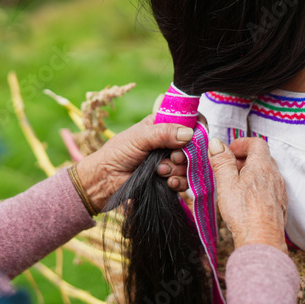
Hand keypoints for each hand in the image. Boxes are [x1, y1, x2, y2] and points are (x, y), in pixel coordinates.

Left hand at [76, 115, 193, 211]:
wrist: (106, 180)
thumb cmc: (118, 153)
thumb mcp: (139, 138)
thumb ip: (163, 133)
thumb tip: (189, 133)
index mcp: (163, 125)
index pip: (190, 120)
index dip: (198, 127)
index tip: (198, 135)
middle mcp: (170, 142)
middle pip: (194, 145)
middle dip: (185, 154)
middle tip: (172, 158)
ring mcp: (171, 160)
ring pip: (190, 164)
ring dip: (178, 169)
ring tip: (160, 171)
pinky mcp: (170, 178)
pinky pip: (186, 181)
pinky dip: (179, 182)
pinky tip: (168, 182)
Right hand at [208, 137, 287, 252]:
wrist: (262, 240)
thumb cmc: (244, 213)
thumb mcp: (226, 183)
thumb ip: (222, 161)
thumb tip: (216, 143)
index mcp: (262, 166)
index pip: (257, 143)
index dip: (242, 143)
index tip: (229, 150)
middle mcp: (275, 176)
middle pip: (262, 157)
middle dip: (244, 158)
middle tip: (229, 167)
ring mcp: (279, 191)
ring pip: (266, 173)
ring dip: (251, 173)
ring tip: (235, 184)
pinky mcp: (280, 204)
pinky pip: (269, 188)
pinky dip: (257, 186)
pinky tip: (246, 199)